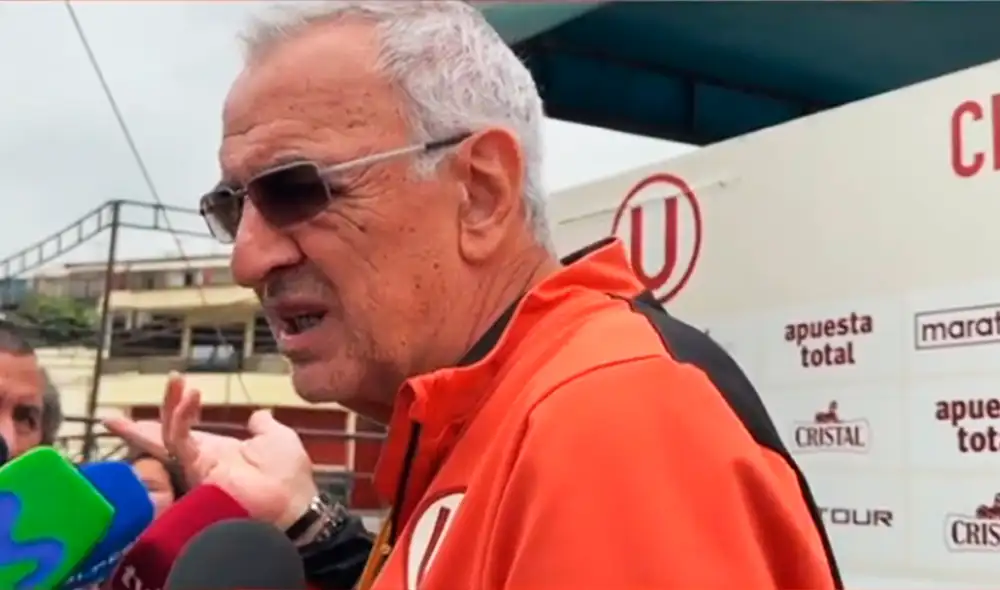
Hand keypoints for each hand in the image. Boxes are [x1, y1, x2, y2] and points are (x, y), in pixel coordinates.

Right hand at [104, 372, 318, 528]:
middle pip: (166, 438)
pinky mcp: (198, 468)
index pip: (188, 431)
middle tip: (114, 417)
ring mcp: (198, 465)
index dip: (174, 415)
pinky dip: (182, 418)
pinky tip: (190, 397)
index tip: (168, 393)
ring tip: (175, 379)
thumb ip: (263, 426)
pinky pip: (180, 440)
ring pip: (169, 435)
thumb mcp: (277, 439)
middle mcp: (203, 459)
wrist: (291, 502)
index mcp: (220, 450)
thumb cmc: (288, 474)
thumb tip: (258, 415)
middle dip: (140, 429)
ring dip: (169, 406)